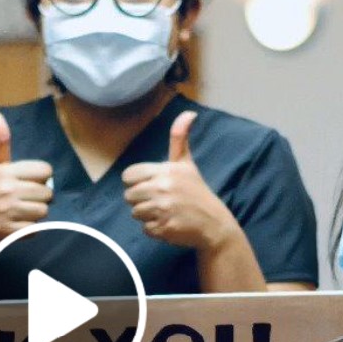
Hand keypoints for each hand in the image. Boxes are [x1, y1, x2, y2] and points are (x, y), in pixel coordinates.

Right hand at [0, 111, 52, 245]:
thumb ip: (0, 141)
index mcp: (3, 171)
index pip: (45, 171)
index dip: (40, 178)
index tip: (27, 182)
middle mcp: (4, 190)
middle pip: (47, 193)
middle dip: (40, 197)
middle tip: (23, 200)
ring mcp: (6, 211)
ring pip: (43, 211)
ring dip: (36, 214)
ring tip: (20, 212)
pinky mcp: (9, 231)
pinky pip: (36, 228)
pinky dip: (30, 229)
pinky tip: (17, 224)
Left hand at [122, 111, 236, 250]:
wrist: (213, 223)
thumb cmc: (197, 192)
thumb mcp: (187, 163)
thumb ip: (180, 138)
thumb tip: (189, 112)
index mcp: (166, 171)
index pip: (128, 176)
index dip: (136, 182)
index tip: (151, 185)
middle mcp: (162, 188)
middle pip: (129, 196)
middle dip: (141, 199)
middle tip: (160, 200)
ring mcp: (163, 209)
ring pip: (135, 213)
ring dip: (147, 215)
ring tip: (166, 211)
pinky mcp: (163, 228)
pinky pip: (145, 229)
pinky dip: (154, 229)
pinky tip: (169, 223)